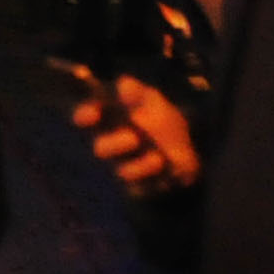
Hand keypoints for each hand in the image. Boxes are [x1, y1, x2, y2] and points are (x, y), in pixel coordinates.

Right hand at [71, 72, 201, 195]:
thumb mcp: (153, 101)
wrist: (188, 149)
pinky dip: (156, 179)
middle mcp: (113, 145)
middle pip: (101, 149)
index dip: (85, 115)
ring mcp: (125, 167)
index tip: (92, 114)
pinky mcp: (139, 188)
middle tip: (134, 138)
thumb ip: (138, 93)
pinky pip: (142, 189)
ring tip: (158, 158)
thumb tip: (124, 85)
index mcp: (110, 120)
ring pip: (123, 171)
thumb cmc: (161, 120)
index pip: (87, 117)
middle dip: (115, 144)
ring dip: (141, 165)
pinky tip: (167, 170)